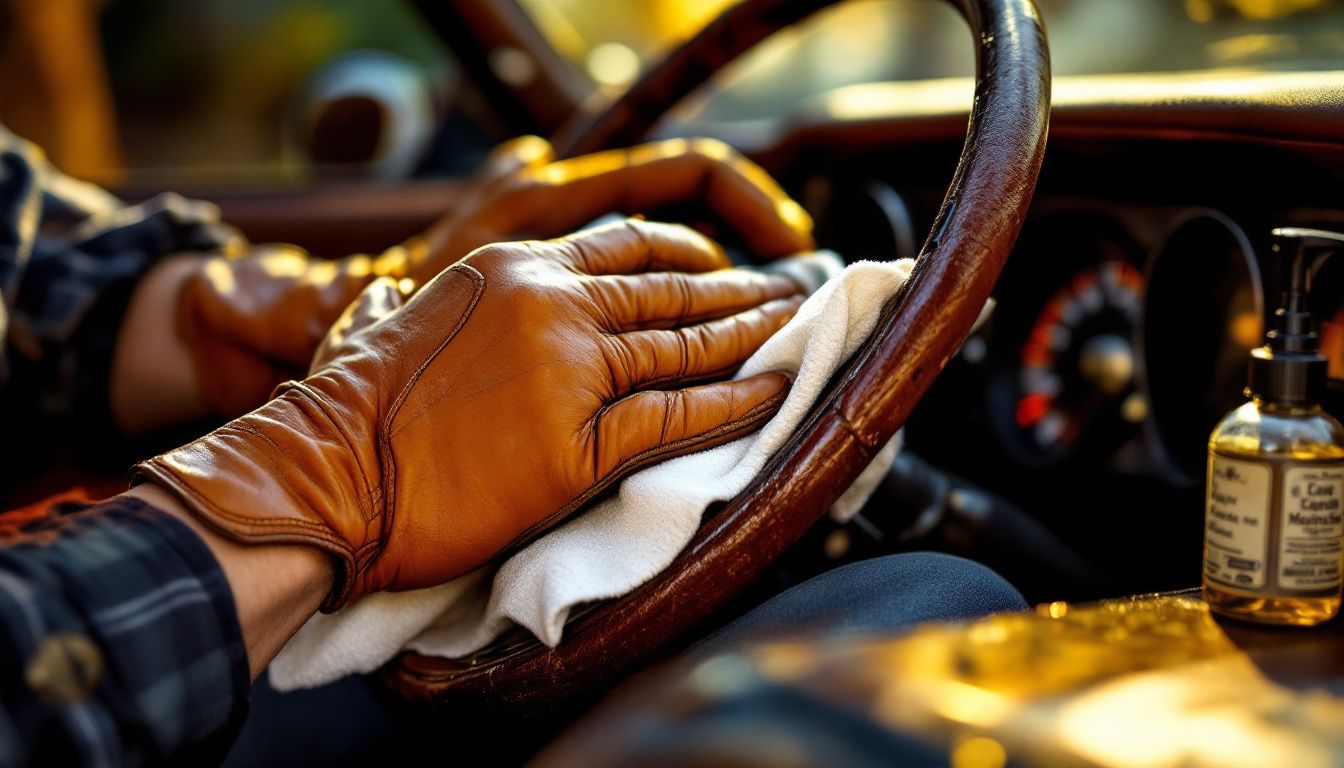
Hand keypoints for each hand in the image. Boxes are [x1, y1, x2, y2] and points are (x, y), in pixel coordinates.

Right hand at [137, 220, 802, 608]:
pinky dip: (733, 405)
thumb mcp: (429, 305)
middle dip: (742, 290)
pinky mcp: (576, 445)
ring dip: (752, 337)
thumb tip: (528, 272)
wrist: (326, 472)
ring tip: (797, 333)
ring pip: (686, 345)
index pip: (631, 240)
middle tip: (794, 292)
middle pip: (674, 288)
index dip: (695, 251)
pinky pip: (676, 416)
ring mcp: (568, 371)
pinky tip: (771, 393)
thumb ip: (496, 284)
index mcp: (518, 264)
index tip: (730, 262)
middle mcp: (551, 303)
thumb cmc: (367, 403)